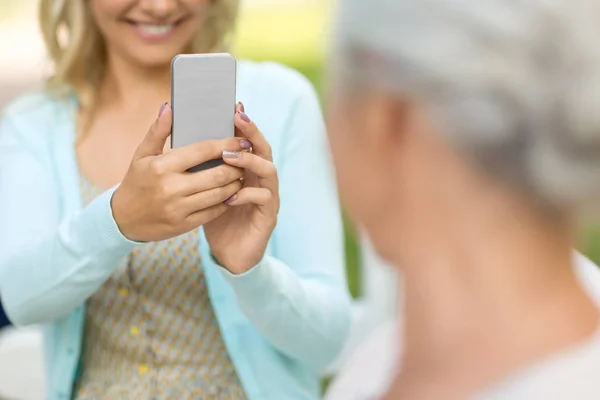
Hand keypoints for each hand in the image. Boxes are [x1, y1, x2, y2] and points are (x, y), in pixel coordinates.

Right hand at [112, 103, 249, 241]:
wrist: (123, 220)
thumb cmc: (136, 182)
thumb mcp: (142, 155)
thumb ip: (157, 131)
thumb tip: (169, 107)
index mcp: (162, 166)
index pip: (203, 150)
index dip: (226, 144)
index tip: (242, 139)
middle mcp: (171, 187)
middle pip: (217, 174)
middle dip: (237, 164)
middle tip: (246, 158)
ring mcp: (179, 208)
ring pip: (220, 194)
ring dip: (235, 183)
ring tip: (241, 174)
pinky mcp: (184, 225)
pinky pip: (214, 211)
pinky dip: (227, 201)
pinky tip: (232, 193)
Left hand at [204, 103, 280, 273]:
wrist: (228, 254)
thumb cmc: (215, 219)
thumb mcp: (202, 190)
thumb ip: (198, 167)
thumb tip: (182, 139)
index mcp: (245, 170)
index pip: (247, 141)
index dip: (242, 124)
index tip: (233, 106)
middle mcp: (260, 179)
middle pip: (263, 149)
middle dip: (251, 132)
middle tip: (238, 118)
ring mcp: (267, 196)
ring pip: (269, 170)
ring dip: (251, 160)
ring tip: (230, 156)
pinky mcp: (268, 216)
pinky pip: (264, 199)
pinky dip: (248, 194)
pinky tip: (231, 194)